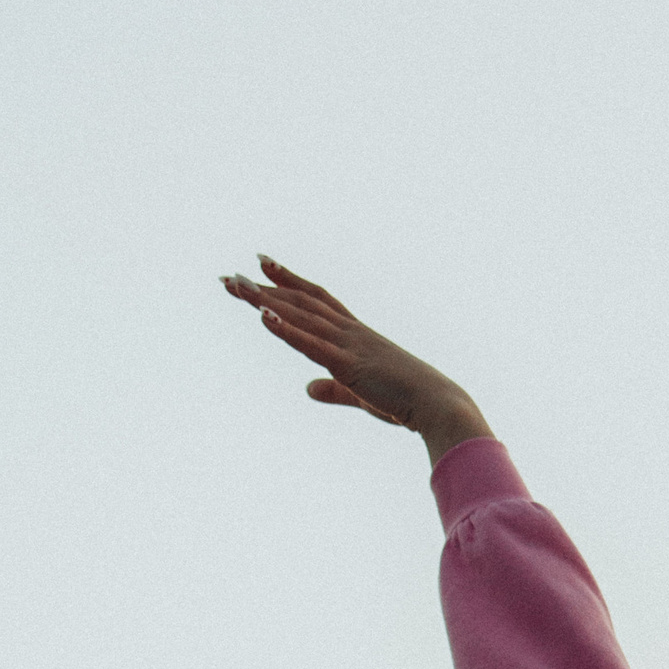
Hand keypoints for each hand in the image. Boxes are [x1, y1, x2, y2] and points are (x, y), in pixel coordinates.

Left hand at [222, 258, 491, 463]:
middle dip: (263, 288)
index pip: (317, 300)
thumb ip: (333, 390)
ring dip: (264, 300)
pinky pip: (311, 343)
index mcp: (357, 336)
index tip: (263, 264)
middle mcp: (350, 332)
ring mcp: (349, 345)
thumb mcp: (363, 396)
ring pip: (299, 315)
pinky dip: (285, 328)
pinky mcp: (348, 364)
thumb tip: (307, 389)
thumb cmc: (409, 401)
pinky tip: (261, 315)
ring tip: (234, 285)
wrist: (439, 404)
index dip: (289, 281)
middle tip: (229, 277)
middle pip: (300, 302)